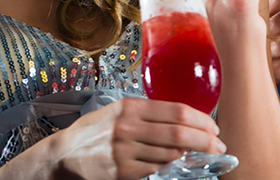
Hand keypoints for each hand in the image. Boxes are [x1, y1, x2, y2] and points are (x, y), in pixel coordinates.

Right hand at [54, 97, 223, 179]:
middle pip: (179, 133)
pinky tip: (176, 164)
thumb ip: (147, 113)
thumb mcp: (118, 112)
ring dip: (190, 155)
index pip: (177, 111)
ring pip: (170, 153)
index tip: (213, 127)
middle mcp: (129, 127)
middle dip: (205, 140)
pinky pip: (155, 169)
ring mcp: (125, 151)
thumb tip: (182, 119)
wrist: (62, 156)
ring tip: (201, 155)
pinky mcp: (121, 172)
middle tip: (218, 145)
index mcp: (131, 107)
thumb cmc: (93, 131)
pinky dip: (170, 166)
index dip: (201, 120)